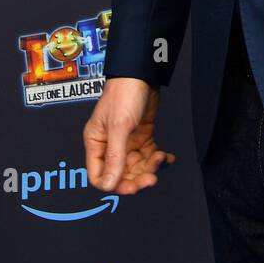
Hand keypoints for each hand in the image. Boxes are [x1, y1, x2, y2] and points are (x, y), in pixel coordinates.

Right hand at [84, 78, 173, 193]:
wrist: (142, 74)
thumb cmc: (124, 93)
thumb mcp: (119, 127)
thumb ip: (115, 156)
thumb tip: (109, 184)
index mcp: (96, 142)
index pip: (99, 175)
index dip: (114, 185)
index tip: (131, 187)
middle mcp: (110, 144)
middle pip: (121, 174)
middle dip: (136, 178)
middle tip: (150, 178)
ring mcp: (126, 141)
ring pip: (137, 167)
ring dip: (150, 168)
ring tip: (160, 159)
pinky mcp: (141, 137)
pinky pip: (148, 156)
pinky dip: (158, 159)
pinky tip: (166, 157)